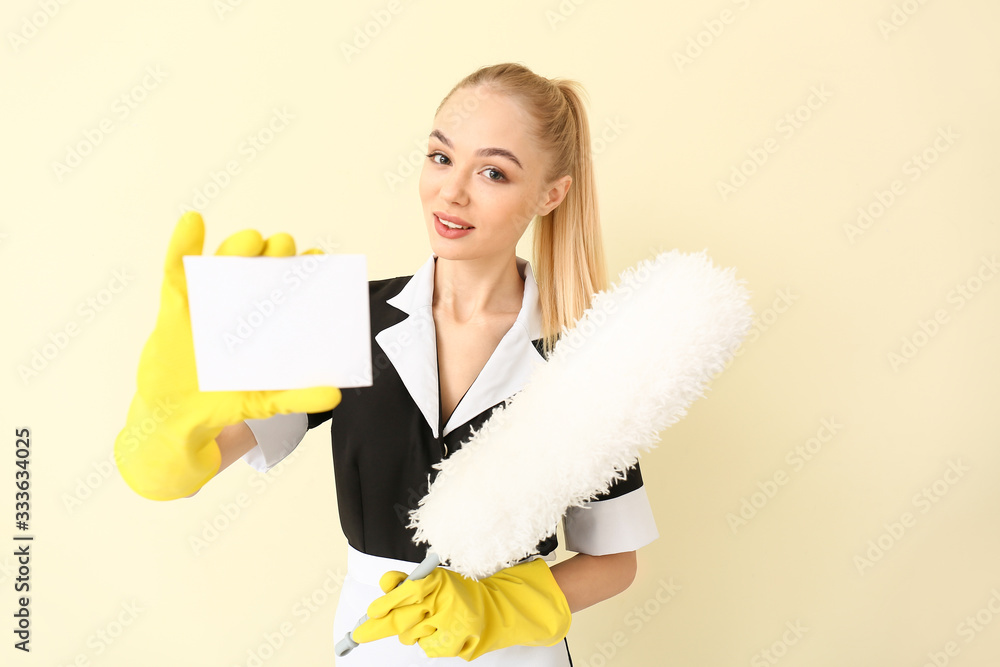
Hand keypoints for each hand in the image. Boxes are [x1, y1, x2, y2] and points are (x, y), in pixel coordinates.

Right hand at [114, 211, 340, 500]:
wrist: (178, 415)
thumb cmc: (225, 399)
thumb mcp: (265, 401)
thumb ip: (297, 396)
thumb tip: (334, 395)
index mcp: (265, 319)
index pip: (287, 287)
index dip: (303, 270)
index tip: (319, 259)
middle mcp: (240, 302)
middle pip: (259, 267)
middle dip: (275, 254)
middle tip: (286, 246)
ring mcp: (208, 298)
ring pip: (224, 263)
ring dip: (238, 247)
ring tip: (251, 240)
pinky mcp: (176, 301)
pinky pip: (177, 268)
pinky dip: (183, 243)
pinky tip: (193, 223)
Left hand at [353, 558, 571, 660]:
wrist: (497, 610)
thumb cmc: (460, 594)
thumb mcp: (436, 580)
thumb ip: (410, 582)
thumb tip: (385, 582)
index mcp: (437, 582)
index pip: (407, 591)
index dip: (385, 603)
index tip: (368, 614)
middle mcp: (443, 602)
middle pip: (402, 619)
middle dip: (379, 627)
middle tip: (361, 634)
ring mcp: (449, 624)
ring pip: (411, 636)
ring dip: (409, 633)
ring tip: (424, 624)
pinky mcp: (454, 642)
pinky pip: (426, 648)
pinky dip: (426, 643)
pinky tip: (438, 634)